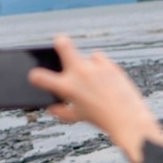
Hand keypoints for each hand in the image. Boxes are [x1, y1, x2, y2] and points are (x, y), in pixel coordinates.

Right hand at [28, 35, 162, 162]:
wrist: (128, 119)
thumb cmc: (101, 120)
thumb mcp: (78, 117)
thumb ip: (62, 112)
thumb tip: (52, 107)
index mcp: (67, 87)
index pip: (40, 76)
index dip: (35, 76)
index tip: (35, 76)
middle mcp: (80, 73)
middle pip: (63, 44)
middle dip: (60, 42)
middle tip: (59, 43)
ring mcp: (96, 67)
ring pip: (87, 55)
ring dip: (87, 64)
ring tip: (93, 78)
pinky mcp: (111, 65)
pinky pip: (100, 60)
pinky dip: (100, 67)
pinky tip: (104, 78)